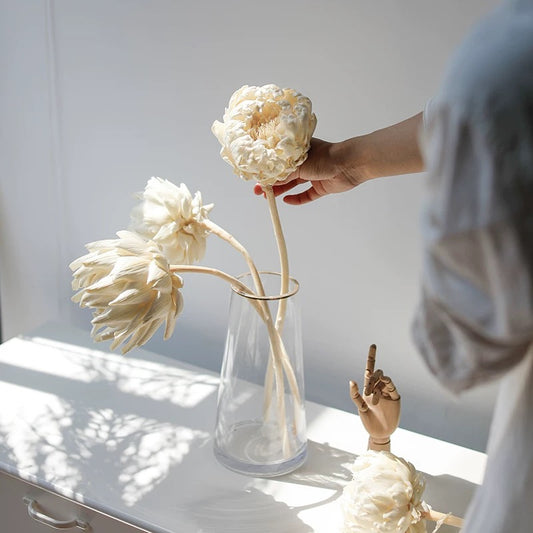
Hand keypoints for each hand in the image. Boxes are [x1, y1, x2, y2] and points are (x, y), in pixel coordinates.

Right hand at [253, 138, 367, 204]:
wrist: (350, 164)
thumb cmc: (326, 157)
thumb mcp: (300, 164)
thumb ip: (285, 173)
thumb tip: (269, 181)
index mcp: (300, 151)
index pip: (280, 161)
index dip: (269, 170)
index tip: (258, 177)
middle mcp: (306, 162)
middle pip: (285, 174)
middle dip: (272, 182)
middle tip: (259, 191)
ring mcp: (314, 175)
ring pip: (294, 184)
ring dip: (281, 190)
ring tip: (268, 197)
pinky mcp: (322, 187)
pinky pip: (307, 195)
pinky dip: (297, 199)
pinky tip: (287, 201)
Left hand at [350, 344, 400, 451]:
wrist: (379, 433)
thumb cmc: (368, 420)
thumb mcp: (360, 407)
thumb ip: (355, 395)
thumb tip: (351, 381)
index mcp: (369, 387)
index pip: (370, 368)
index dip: (372, 356)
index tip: (373, 345)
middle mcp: (378, 387)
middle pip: (376, 373)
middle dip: (371, 379)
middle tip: (367, 392)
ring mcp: (387, 391)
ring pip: (383, 380)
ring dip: (377, 385)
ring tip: (373, 399)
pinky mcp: (395, 397)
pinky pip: (391, 387)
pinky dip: (387, 384)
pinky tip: (383, 384)